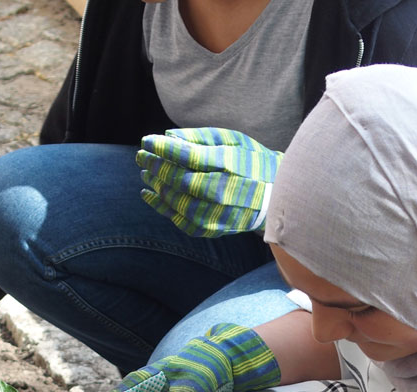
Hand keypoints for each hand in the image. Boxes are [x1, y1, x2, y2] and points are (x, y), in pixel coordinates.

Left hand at [137, 127, 282, 236]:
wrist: (275, 197)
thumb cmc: (251, 161)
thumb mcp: (232, 139)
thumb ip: (200, 137)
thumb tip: (167, 137)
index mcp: (230, 165)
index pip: (189, 156)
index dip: (164, 149)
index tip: (146, 140)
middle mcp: (224, 191)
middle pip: (180, 180)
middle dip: (156, 167)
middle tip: (141, 156)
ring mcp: (218, 214)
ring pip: (178, 202)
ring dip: (157, 186)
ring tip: (145, 173)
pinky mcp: (214, 229)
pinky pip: (181, 221)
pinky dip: (162, 208)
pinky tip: (149, 194)